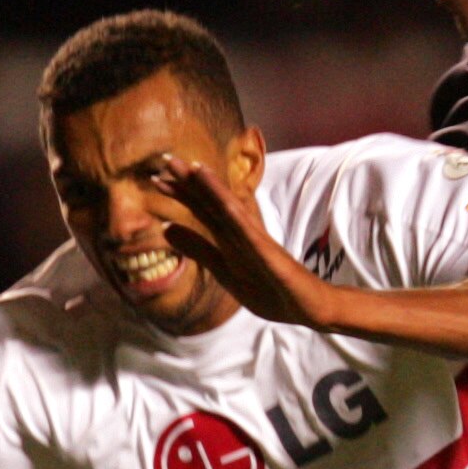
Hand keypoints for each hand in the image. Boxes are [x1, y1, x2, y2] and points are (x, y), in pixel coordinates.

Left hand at [143, 154, 336, 330]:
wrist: (310, 309)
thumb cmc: (271, 289)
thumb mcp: (224, 271)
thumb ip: (198, 249)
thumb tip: (166, 229)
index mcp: (231, 238)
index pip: (204, 211)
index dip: (182, 193)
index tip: (157, 177)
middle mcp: (244, 234)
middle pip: (214, 204)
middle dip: (192, 183)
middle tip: (167, 159)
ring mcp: (259, 244)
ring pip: (232, 213)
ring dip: (214, 191)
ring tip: (195, 169)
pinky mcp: (272, 257)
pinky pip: (252, 236)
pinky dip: (239, 219)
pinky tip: (225, 204)